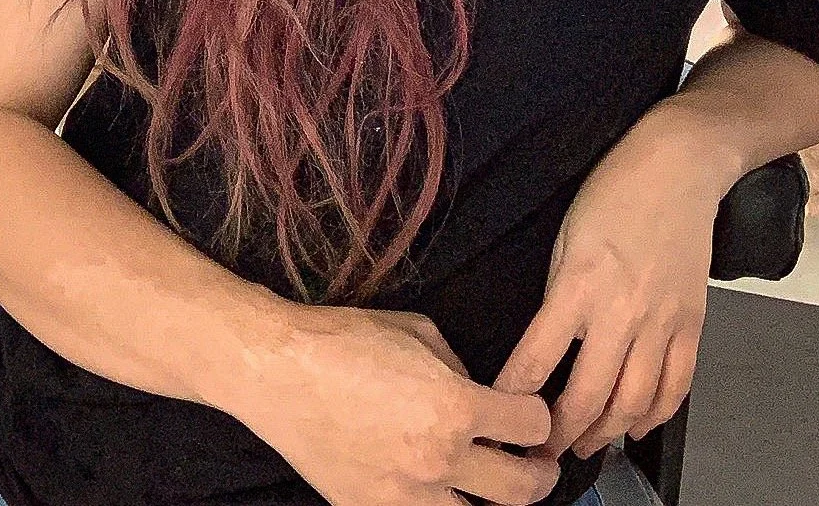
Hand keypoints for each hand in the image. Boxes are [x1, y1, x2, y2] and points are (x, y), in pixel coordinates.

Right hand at [239, 304, 560, 505]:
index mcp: (455, 407)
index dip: (538, 416)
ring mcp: (406, 497)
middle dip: (539, 474)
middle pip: (521, 490)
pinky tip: (442, 494)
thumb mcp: (418, 330)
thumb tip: (478, 392)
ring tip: (493, 487)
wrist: (279, 372)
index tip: (531, 414)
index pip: (530, 426)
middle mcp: (439, 461)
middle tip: (537, 464)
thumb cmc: (345, 340)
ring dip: (494, 503)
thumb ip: (459, 367)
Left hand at [493, 117, 723, 461]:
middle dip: (560, 435)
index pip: (536, 358)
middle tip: (541, 451)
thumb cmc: (616, 189)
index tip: (500, 417)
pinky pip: (676, 386)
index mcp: (578, 284)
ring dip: (605, 433)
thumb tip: (546, 343)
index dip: (514, 398)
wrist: (678, 166)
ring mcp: (662, 322)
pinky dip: (656, 415)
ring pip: (632, 403)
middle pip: (587, 396)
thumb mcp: (564, 236)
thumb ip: (555, 293)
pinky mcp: (692, 324)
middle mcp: (621, 312)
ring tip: (584, 444)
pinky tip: (636, 424)